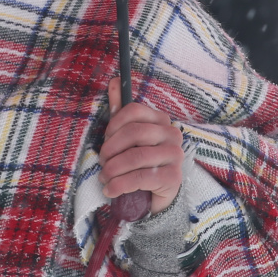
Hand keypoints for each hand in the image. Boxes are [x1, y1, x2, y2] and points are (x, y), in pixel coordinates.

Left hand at [101, 78, 184, 213]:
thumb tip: (114, 81)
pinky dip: (120, 185)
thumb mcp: (127, 137)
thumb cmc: (138, 162)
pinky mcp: (174, 177)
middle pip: (134, 133)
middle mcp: (172, 134)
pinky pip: (141, 177)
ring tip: (104, 178)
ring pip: (136, 157)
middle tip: (102, 162)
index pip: (133, 110)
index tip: (105, 141)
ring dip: (113, 170)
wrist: (154, 195)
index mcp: (161, 119)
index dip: (113, 126)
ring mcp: (175, 156)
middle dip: (110, 150)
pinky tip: (111, 190)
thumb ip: (120, 111)